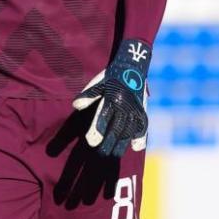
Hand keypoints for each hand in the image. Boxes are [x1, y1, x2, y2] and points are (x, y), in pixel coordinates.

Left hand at [72, 39, 150, 156]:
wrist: (133, 64)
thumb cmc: (111, 75)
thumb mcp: (98, 82)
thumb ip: (88, 95)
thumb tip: (76, 106)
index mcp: (111, 98)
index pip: (103, 117)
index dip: (97, 130)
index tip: (91, 142)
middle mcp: (124, 104)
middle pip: (116, 128)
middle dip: (108, 142)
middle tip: (101, 154)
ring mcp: (134, 108)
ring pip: (129, 129)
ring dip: (122, 143)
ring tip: (115, 154)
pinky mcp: (142, 109)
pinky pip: (143, 124)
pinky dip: (141, 136)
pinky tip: (136, 147)